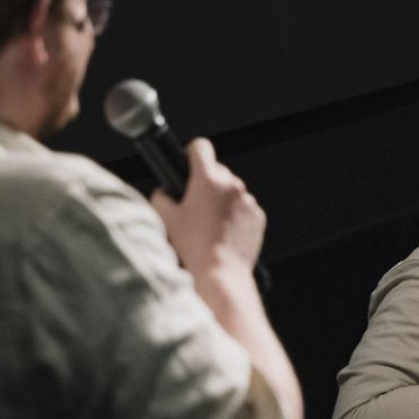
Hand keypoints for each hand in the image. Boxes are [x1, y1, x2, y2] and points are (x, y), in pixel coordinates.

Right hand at [150, 138, 265, 277]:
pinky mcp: (257, 216)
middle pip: (217, 171)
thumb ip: (161, 197)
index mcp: (208, 180)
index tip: (188, 161)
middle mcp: (232, 185)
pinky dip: (234, 214)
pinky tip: (222, 232)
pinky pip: (243, 207)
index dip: (191, 152)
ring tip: (208, 223)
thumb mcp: (166, 219)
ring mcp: (248, 201)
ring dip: (221, 199)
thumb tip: (165, 192)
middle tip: (193, 204)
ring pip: (231, 190)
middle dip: (205, 182)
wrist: (221, 272)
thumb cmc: (194, 247)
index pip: (201, 147)